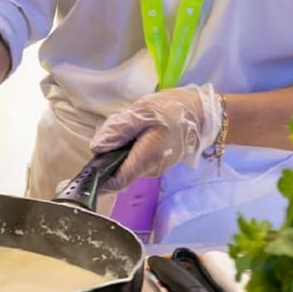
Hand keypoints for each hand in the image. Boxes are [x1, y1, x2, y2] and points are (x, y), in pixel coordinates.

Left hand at [89, 84, 223, 188]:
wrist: (203, 114)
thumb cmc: (173, 110)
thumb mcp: (143, 111)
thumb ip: (118, 129)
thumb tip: (97, 147)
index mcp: (146, 158)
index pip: (117, 181)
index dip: (100, 178)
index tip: (89, 167)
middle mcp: (151, 169)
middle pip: (119, 172)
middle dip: (109, 155)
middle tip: (113, 131)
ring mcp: (156, 167)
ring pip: (127, 164)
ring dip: (120, 149)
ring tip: (128, 126)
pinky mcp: (158, 162)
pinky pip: (136, 159)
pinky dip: (130, 148)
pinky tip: (137, 131)